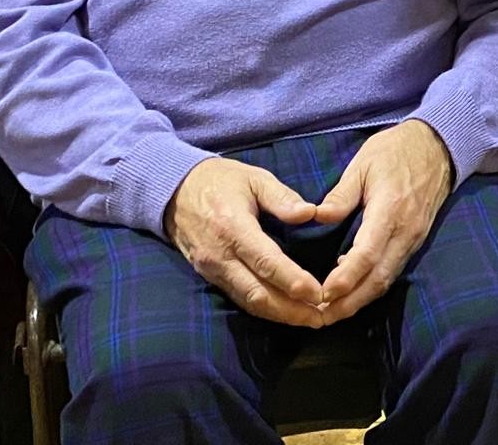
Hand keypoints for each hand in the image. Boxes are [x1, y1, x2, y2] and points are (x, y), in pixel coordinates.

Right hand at [163, 156, 323, 325]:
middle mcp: (220, 256)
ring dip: (279, 315)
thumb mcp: (254, 178)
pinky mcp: (209, 276)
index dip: (293, 282)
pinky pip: (238, 298)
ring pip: (248, 302)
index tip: (319, 294)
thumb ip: (282, 197)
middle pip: (258, 293)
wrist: (176, 190)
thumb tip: (310, 213)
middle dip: (291, 310)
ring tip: (309, 319)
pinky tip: (284, 312)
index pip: (266, 263)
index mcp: (234, 228)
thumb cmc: (221, 180)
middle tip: (322, 318)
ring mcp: (212, 270)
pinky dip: (263, 309)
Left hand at [309, 118, 453, 325]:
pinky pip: (394, 270)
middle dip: (350, 301)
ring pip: (388, 279)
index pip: (368, 253)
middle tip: (321, 316)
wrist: (437, 146)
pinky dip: (373, 285)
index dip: (346, 277)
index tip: (324, 292)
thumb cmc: (395, 150)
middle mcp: (406, 230)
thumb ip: (341, 194)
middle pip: (379, 277)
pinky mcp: (416, 240)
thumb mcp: (363, 163)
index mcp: (391, 209)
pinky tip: (353, 289)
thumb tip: (317, 217)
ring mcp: (414, 238)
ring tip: (333, 311)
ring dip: (361, 299)